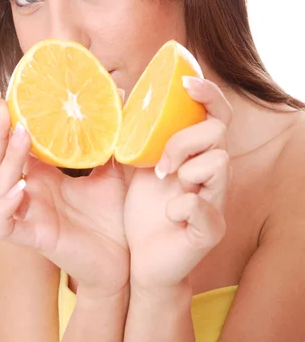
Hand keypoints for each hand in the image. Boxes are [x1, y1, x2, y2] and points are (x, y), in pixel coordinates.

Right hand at [0, 95, 129, 298]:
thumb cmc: (114, 215)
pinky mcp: (33, 238)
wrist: (125, 258)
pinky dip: (7, 205)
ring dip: (7, 160)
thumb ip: (110, 137)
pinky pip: (4, 223)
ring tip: (23, 136)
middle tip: (5, 106)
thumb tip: (120, 92)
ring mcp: (28, 214)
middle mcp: (30, 191)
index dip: (6, 122)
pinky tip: (21, 187)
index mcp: (43, 174)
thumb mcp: (112, 169)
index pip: (12, 145)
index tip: (10, 93)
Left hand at [123, 77, 232, 293]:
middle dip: (185, 137)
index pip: (215, 114)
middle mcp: (211, 174)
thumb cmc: (143, 209)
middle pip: (218, 131)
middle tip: (162, 160)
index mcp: (195, 154)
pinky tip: (167, 213)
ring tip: (164, 180)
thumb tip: (121, 90)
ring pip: (220, 162)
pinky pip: (204, 209)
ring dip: (186, 167)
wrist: (141, 259)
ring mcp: (214, 202)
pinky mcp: (208, 231)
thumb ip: (136, 132)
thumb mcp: (137, 164)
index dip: (207, 94)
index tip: (185, 82)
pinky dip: (182, 207)